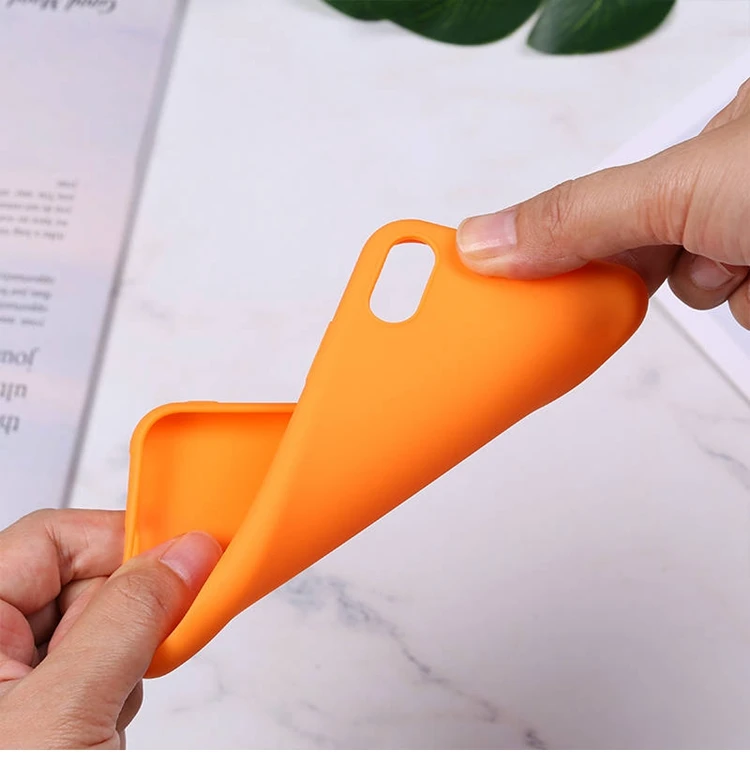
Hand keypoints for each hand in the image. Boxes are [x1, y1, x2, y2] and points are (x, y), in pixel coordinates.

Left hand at [0, 508, 220, 748]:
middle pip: (81, 578)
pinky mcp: (45, 709)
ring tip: (106, 712)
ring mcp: (16, 680)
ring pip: (100, 623)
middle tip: (149, 647)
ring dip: (126, 658)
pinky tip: (103, 725)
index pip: (50, 539)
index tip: (181, 556)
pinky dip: (120, 686)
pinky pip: (101, 664)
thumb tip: (187, 554)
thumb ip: (129, 620)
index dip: (117, 539)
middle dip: (128, 611)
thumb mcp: (67, 708)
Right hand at [457, 78, 749, 327]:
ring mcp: (749, 232)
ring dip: (712, 287)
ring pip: (696, 289)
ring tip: (741, 257)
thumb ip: (579, 216)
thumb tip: (485, 240)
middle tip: (639, 275)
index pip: (604, 201)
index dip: (569, 241)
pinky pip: (734, 312)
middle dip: (648, 269)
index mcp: (697, 139)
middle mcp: (725, 183)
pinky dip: (744, 303)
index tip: (519, 277)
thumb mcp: (677, 186)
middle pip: (646, 251)